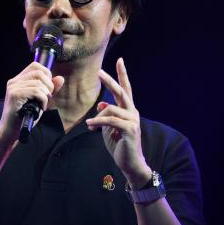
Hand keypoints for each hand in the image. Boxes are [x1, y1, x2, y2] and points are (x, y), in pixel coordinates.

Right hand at [0, 61, 64, 143]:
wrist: (11, 132)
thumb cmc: (24, 117)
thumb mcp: (40, 101)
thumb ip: (49, 89)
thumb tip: (60, 78)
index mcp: (18, 80)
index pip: (35, 66)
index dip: (47, 74)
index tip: (48, 88)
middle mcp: (14, 81)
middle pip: (39, 72)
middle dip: (48, 85)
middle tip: (47, 98)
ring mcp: (13, 87)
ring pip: (39, 83)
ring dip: (46, 95)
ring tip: (43, 104)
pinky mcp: (14, 95)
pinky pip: (36, 91)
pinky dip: (43, 100)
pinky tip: (41, 107)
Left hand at [86, 58, 151, 185]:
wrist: (130, 163)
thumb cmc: (120, 145)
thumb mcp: (110, 128)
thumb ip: (106, 115)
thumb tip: (101, 105)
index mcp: (128, 110)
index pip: (125, 89)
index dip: (122, 75)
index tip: (120, 60)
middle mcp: (132, 112)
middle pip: (121, 92)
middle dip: (110, 80)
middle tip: (99, 71)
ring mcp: (132, 120)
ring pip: (111, 109)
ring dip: (97, 117)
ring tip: (90, 125)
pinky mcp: (130, 129)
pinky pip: (111, 121)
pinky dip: (99, 122)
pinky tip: (91, 125)